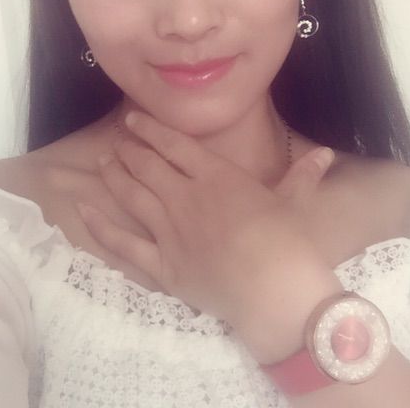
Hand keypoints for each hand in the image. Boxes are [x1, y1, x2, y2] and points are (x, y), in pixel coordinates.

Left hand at [77, 112, 342, 361]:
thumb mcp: (295, 203)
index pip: (175, 146)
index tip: (133, 119)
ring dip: (115, 176)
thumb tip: (327, 154)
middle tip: (116, 142)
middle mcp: (185, 197)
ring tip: (101, 162)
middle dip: (130, 150)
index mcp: (216, 177)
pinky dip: (101, 226)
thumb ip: (303, 175)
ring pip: (133, 196)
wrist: (274, 290)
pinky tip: (83, 209)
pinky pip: (124, 244)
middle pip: (148, 167)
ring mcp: (169, 231)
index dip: (151, 130)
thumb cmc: (288, 242)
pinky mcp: (162, 266)